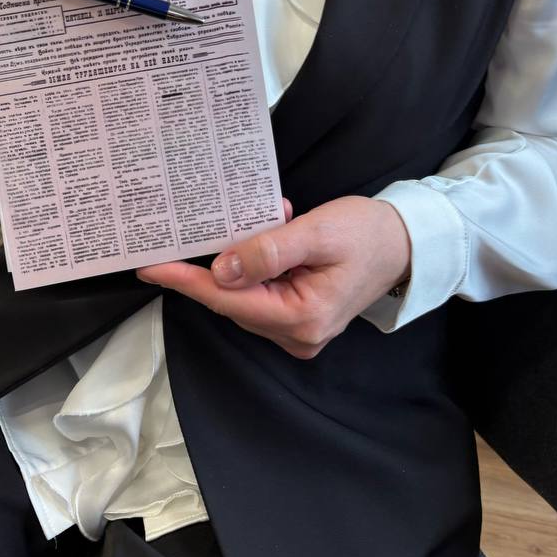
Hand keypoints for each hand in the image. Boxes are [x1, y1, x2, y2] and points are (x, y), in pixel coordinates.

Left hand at [137, 197, 410, 358]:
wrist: (405, 244)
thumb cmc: (366, 233)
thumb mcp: (316, 232)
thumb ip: (268, 251)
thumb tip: (221, 269)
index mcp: (301, 317)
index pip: (227, 299)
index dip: (184, 281)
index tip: (150, 267)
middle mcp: (297, 335)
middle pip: (232, 300)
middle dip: (212, 263)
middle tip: (191, 228)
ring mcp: (299, 332)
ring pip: (245, 296)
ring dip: (238, 260)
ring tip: (257, 222)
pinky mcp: (300, 319)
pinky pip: (261, 293)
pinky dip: (254, 266)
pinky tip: (266, 236)